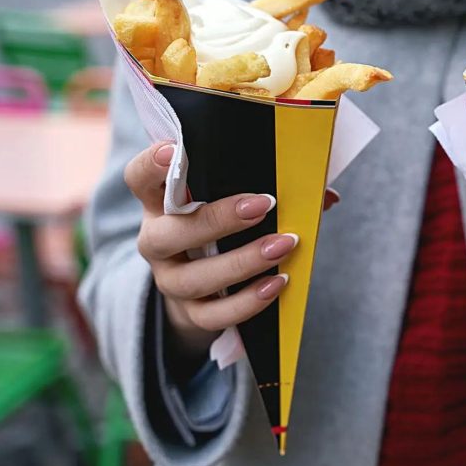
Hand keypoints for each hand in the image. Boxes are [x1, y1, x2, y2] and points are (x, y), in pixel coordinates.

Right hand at [124, 142, 299, 354]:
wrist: (204, 292)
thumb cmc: (224, 230)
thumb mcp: (235, 204)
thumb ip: (271, 190)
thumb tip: (325, 194)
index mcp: (161, 203)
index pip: (140, 178)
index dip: (150, 165)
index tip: (171, 151)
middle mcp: (156, 241)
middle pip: (168, 233)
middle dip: (216, 219)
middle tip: (262, 205)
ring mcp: (170, 280)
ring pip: (193, 278)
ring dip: (242, 262)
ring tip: (283, 246)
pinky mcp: (189, 314)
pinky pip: (213, 314)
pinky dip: (247, 301)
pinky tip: (276, 285)